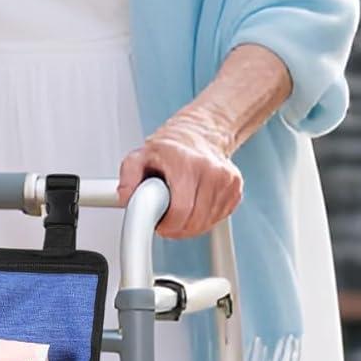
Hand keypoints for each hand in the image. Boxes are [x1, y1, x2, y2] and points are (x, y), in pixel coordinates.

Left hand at [116, 110, 242, 239]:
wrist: (201, 132)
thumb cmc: (171, 147)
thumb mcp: (140, 155)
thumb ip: (129, 176)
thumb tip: (125, 197)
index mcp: (187, 163)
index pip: (181, 211)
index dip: (167, 224)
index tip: (158, 224)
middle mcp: (211, 171)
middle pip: (195, 221)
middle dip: (176, 228)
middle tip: (164, 219)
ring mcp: (227, 182)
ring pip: (206, 224)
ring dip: (189, 226)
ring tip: (177, 208)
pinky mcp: (235, 191)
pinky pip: (217, 220)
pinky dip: (203, 220)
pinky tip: (193, 205)